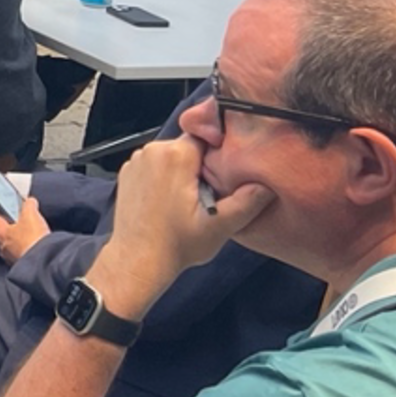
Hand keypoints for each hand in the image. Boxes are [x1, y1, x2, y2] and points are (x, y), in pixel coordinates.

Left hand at [0, 197, 50, 265]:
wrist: (43, 260)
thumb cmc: (32, 237)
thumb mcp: (31, 214)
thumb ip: (28, 205)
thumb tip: (29, 201)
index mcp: (0, 232)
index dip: (6, 214)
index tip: (14, 211)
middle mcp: (2, 246)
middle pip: (5, 234)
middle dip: (15, 229)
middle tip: (26, 224)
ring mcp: (10, 258)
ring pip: (13, 246)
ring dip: (21, 241)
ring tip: (33, 236)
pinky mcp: (21, 265)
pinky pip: (22, 255)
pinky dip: (28, 251)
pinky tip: (37, 248)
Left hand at [89, 137, 273, 318]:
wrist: (137, 260)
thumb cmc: (176, 244)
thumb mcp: (219, 226)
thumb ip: (246, 203)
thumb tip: (266, 185)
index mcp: (175, 155)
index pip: (207, 136)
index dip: (220, 153)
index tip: (225, 174)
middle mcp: (152, 151)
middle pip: (190, 146)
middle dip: (202, 165)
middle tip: (209, 194)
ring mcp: (137, 161)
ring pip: (173, 156)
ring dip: (183, 172)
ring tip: (190, 201)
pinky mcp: (128, 173)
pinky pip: (156, 166)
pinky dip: (165, 178)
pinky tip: (171, 202)